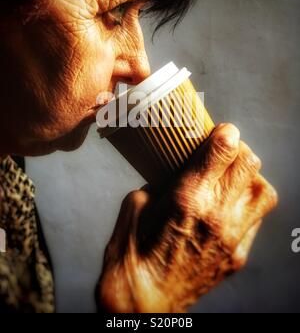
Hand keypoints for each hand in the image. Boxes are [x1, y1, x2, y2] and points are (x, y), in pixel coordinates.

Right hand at [97, 124, 277, 312]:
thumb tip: (176, 170)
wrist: (143, 301)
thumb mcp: (137, 204)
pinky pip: (257, 219)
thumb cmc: (132, 253)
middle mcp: (216, 215)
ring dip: (250, 177)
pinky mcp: (237, 256)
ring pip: (263, 190)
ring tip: (232, 179)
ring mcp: (231, 238)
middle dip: (238, 149)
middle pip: (250, 163)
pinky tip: (230, 205)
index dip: (226, 132)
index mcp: (187, 197)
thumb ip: (161, 181)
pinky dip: (248, 203)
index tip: (221, 131)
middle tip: (224, 151)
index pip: (224, 150)